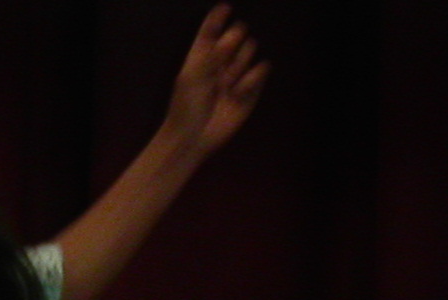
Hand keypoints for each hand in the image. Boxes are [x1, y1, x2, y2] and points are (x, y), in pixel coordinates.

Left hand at [162, 4, 268, 158]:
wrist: (193, 138)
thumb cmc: (186, 107)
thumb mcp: (193, 76)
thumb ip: (213, 53)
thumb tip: (236, 32)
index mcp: (202, 54)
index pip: (212, 29)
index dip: (218, 17)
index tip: (224, 8)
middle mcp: (221, 59)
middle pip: (237, 33)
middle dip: (233, 41)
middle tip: (224, 58)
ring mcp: (237, 72)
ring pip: (250, 49)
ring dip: (239, 62)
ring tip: (226, 83)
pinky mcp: (251, 87)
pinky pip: (261, 69)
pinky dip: (252, 77)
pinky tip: (237, 92)